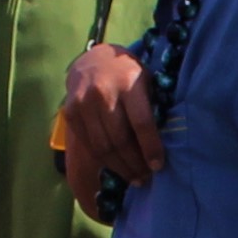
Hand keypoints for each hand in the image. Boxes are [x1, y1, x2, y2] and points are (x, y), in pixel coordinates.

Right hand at [61, 45, 166, 198]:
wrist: (93, 60)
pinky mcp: (70, 113)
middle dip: (135, 164)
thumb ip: (152, 107)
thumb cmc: (128, 74)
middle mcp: (103, 92)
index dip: (150, 148)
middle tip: (146, 177)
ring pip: (103, 147)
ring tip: (134, 178)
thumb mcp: (146, 81)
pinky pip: (89, 145)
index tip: (158, 166)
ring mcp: (83, 103)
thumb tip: (167, 145)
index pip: (141, 122)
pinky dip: (104, 160)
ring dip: (120, 168)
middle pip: (120, 139)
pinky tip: (116, 167)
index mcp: (129, 82)